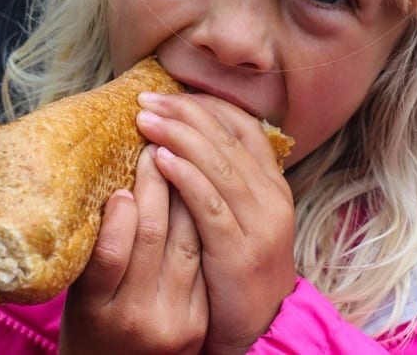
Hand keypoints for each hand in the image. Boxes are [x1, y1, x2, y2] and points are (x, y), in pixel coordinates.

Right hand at [59, 145, 207, 354]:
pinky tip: (199, 190)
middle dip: (157, 183)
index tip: (122, 176)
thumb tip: (118, 188)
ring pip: (187, 241)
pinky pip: (204, 257)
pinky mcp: (201, 319)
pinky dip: (200, 219)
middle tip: (155, 144)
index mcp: (96, 309)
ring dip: (186, 192)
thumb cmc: (92, 325)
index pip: (112, 250)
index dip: (120, 208)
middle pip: (154, 237)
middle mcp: (139, 317)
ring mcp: (177, 321)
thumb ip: (96, 248)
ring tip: (181, 155)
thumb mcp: (79, 293)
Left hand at [136, 92, 295, 353]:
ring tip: (145, 119)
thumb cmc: (237, 263)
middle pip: (227, 138)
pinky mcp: (240, 251)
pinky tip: (161, 159)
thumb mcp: (239, 215)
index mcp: (272, 183)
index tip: (171, 93)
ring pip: (219, 165)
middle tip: (146, 98)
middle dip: (185, 113)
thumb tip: (185, 137)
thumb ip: (221, 179)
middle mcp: (271, 196)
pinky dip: (186, 177)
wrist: (258, 323)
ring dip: (180, 136)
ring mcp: (260, 223)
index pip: (243, 126)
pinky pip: (210, 204)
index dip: (206, 106)